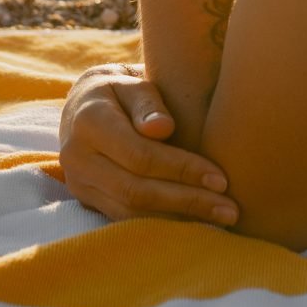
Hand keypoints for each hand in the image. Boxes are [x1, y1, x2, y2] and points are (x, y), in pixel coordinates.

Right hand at [53, 61, 237, 224]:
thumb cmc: (121, 89)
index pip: (140, 155)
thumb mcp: (133, 83)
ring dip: (179, 220)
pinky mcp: (87, 200)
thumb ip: (147, 104)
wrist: (84, 105)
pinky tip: (196, 223)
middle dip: (187, 202)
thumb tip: (163, 129)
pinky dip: (163, 224)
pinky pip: (126, 219)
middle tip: (230, 209)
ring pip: (131, 212)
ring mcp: (79, 184)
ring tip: (221, 219)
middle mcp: (77, 158)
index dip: (182, 169)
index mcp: (88, 122)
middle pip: (136, 190)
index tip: (221, 179)